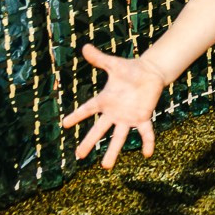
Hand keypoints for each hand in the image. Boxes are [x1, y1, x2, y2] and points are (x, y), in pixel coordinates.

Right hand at [61, 43, 165, 168]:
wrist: (150, 73)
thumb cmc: (130, 69)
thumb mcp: (114, 64)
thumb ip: (99, 59)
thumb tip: (84, 47)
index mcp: (105, 100)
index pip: (87, 109)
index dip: (76, 116)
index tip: (64, 124)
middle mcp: (114, 112)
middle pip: (99, 130)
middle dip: (89, 142)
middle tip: (79, 156)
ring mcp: (128, 117)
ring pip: (119, 137)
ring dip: (112, 152)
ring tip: (106, 167)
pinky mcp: (143, 117)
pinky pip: (146, 132)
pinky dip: (148, 142)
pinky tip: (147, 153)